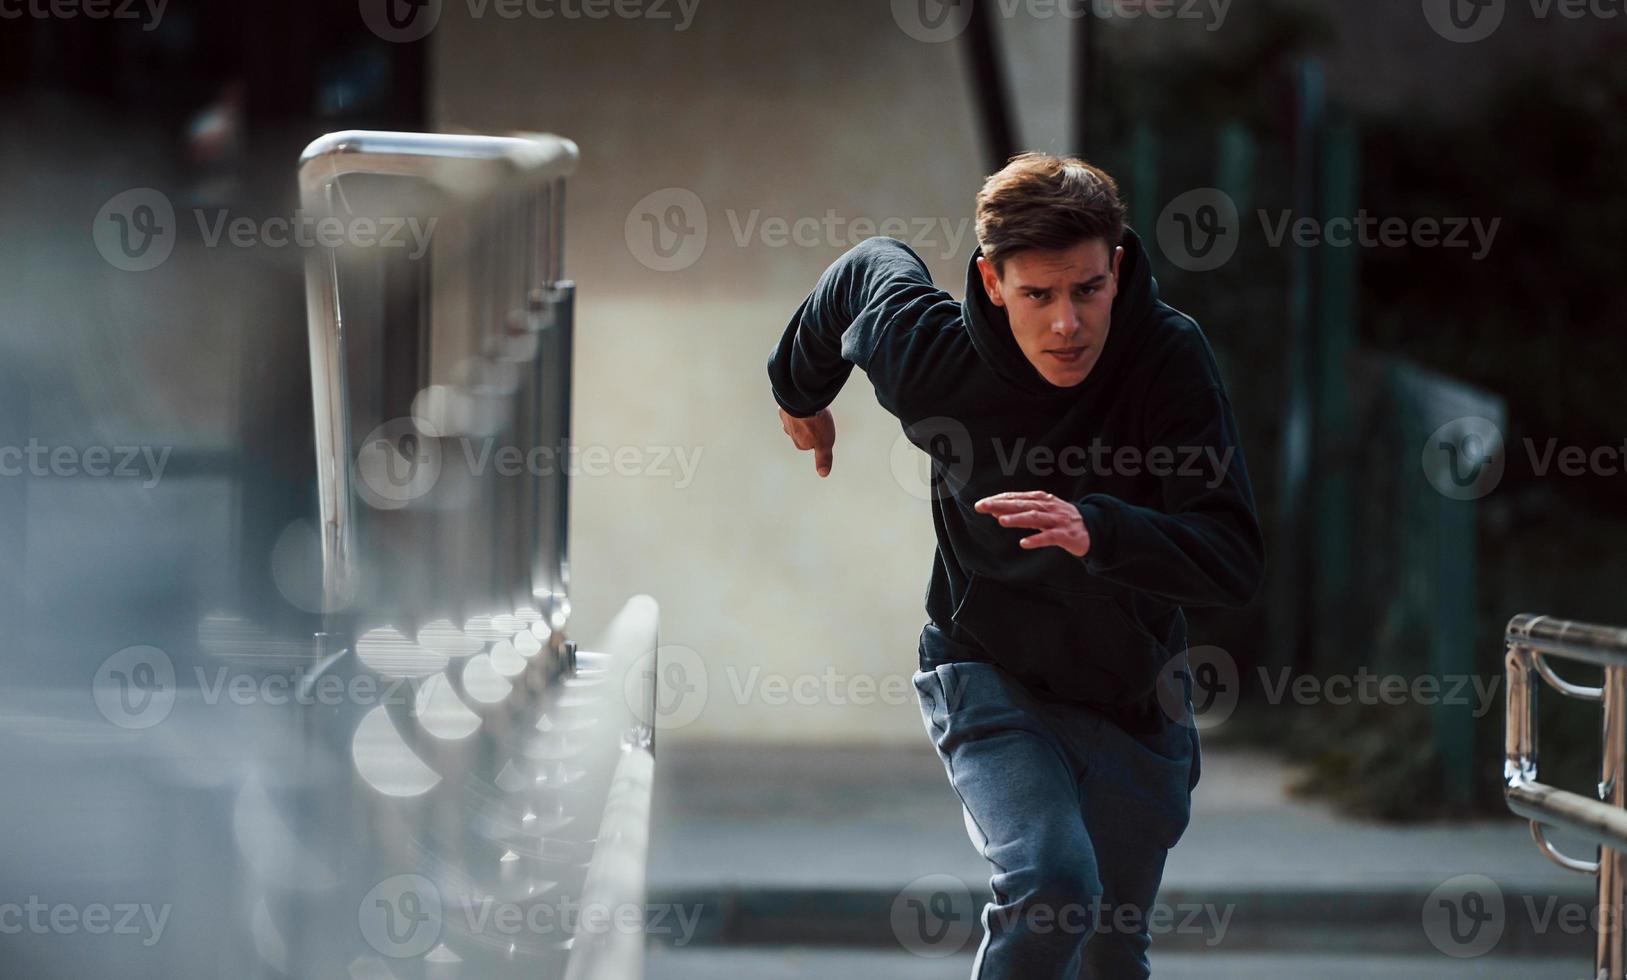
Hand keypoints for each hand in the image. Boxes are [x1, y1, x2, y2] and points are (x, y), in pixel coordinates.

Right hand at [779, 407, 835, 477]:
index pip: (811, 443)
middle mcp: (790, 434)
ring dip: (802, 417)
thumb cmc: (815, 424)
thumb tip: (823, 474)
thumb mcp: (825, 444)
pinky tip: (802, 402)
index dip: (820, 436)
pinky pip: (790, 409)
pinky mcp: (784, 407)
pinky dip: (796, 407)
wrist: (802, 402)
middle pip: (802, 432)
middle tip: (819, 419)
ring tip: (811, 410)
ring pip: (795, 421)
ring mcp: (786, 421)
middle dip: (810, 427)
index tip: (823, 430)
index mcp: (800, 444)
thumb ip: (823, 458)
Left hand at [974, 491, 1090, 556]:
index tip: (981, 503)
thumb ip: (1022, 511)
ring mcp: (1058, 520)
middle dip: (1001, 505)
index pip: (1016, 497)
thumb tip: (996, 511)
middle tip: (982, 506)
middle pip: (1022, 504)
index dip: (998, 499)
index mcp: (1041, 500)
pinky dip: (1037, 539)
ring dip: (1018, 519)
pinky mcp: (1066, 535)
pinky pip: (1050, 537)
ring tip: (1001, 521)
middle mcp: (1048, 507)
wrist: (1094, 528)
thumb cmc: (1062, 519)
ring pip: (1035, 518)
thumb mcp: (1042, 512)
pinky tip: (1024, 543)